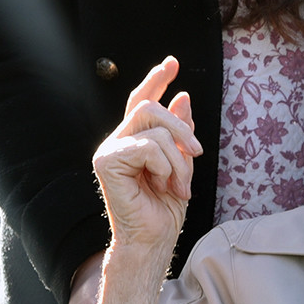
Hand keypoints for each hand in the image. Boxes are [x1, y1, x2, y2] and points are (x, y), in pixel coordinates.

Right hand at [90, 58, 200, 303]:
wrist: (153, 240)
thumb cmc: (165, 209)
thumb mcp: (182, 164)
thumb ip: (180, 133)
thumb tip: (183, 96)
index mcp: (133, 140)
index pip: (142, 100)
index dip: (156, 79)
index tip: (173, 63)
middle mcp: (117, 141)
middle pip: (150, 108)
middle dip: (181, 127)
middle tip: (197, 152)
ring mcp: (108, 150)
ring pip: (154, 128)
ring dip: (178, 158)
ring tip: (179, 184)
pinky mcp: (106, 162)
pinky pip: (148, 147)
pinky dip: (166, 166)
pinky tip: (163, 185)